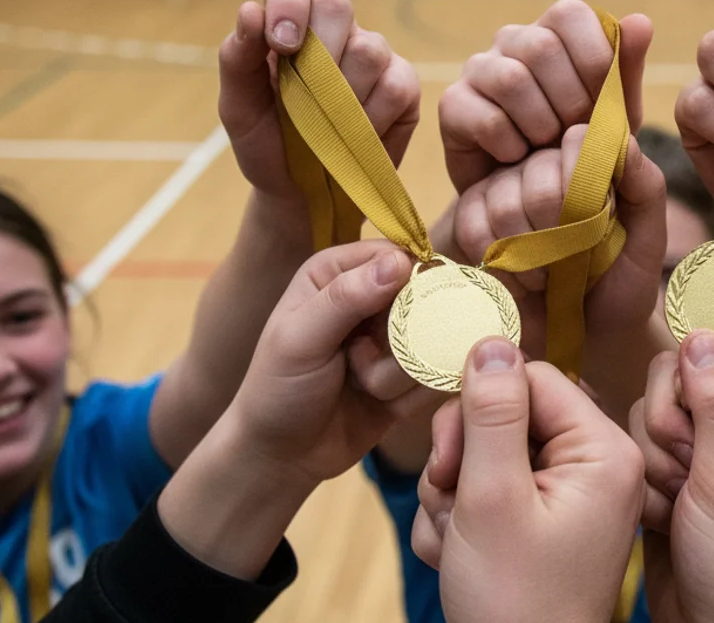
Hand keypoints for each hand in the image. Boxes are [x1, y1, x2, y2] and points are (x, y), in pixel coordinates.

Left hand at [218, 0, 420, 201]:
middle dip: (317, 54)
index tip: (281, 44)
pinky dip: (370, 118)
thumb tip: (250, 11)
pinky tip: (355, 137)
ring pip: (369, 49)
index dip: (289, 0)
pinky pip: (395, 86)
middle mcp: (335, 30)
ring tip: (325, 128)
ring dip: (341, 97)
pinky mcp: (403, 86)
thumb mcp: (239, 108)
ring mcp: (374, 56)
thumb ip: (237, 60)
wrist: (302, 194)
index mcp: (289, 22)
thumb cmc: (269, 144)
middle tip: (304, 99)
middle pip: (337, 5)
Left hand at [226, 240, 435, 486]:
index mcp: (337, 271)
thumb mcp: (300, 340)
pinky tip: (378, 404)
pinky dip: (408, 395)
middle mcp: (371, 296)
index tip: (392, 317)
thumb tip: (400, 262)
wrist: (282, 456)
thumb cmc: (277, 390)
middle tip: (358, 362)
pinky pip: (436, 376)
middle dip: (399, 339)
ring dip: (395, 374)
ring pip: (432, 343)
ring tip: (358, 385)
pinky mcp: (413, 373)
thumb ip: (345, 298)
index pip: (396, 256)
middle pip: (424, 300)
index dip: (406, 283)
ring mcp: (394, 336)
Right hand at [411, 338, 644, 622]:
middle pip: (510, 412)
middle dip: (464, 456)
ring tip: (455, 538)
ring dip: (455, 491)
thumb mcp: (492, 496)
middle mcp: (597, 466)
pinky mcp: (547, 519)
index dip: (482, 404)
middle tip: (450, 499)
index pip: (535, 376)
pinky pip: (494, 488)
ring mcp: (572, 495)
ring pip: (491, 451)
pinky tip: (458, 551)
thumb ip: (491, 413)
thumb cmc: (516, 600)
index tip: (450, 453)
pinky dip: (464, 516)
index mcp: (604, 451)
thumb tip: (492, 341)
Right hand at [439, 0, 652, 193]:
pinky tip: (519, 160)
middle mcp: (511, 40)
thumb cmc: (579, 148)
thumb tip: (641, 21)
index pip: (569, 14)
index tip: (604, 103)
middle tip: (575, 135)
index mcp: (553, 31)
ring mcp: (478, 69)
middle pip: (541, 47)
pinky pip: (487, 119)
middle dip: (571, 100)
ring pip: (512, 80)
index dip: (593, 60)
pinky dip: (513, 147)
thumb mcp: (614, 114)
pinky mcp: (452, 105)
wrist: (534, 201)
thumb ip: (627, 69)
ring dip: (542, 125)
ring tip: (548, 149)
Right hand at [449, 124, 665, 359]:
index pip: (579, 140)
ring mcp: (499, 189)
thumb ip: (646, 187)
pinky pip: (474, 230)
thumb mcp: (648, 238)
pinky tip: (524, 282)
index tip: (603, 221)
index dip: (590, 187)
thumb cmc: (620, 282)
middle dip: (565, 234)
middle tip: (576, 259)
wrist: (587, 332)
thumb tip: (623, 141)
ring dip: (535, 256)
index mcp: (584, 159)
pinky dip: (506, 268)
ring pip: (505, 206)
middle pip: (541, 180)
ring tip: (551, 276)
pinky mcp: (468, 219)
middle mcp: (538, 164)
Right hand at [630, 331, 713, 622]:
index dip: (690, 380)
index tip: (686, 415)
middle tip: (687, 472)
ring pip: (642, 421)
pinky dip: (641, 489)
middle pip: (669, 386)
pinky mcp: (662, 482)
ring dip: (652, 466)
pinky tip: (661, 520)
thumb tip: (703, 333)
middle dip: (665, 431)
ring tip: (677, 505)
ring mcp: (692, 459)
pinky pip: (630, 456)